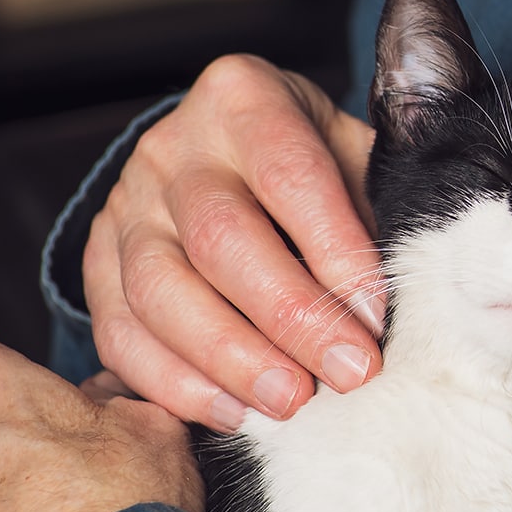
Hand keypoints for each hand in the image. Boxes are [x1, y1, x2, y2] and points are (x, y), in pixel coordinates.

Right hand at [84, 53, 383, 427]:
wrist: (228, 151)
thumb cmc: (313, 160)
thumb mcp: (352, 152)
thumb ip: (379, 204)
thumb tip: (415, 291)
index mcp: (244, 98)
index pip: (292, 176)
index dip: (336, 250)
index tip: (376, 315)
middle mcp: (174, 148)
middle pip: (222, 239)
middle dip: (291, 317)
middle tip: (348, 373)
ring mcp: (125, 206)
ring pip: (162, 291)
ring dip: (232, 358)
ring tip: (293, 403)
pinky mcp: (96, 264)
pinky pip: (121, 332)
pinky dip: (175, 382)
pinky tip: (233, 412)